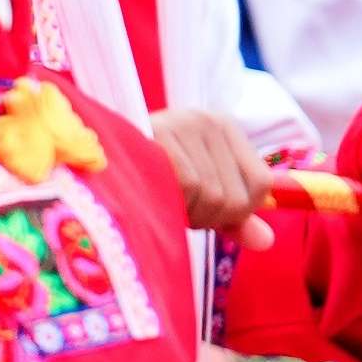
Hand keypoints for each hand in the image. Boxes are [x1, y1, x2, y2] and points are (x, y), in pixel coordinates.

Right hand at [153, 105, 269, 245]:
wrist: (95, 152)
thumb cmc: (151, 175)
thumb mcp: (200, 193)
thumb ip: (234, 216)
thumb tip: (266, 242)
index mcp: (225, 126)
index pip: (261, 185)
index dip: (236, 211)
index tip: (206, 209)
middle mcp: (208, 120)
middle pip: (236, 197)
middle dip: (209, 217)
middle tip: (177, 206)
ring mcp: (185, 124)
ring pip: (214, 197)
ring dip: (189, 213)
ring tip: (163, 199)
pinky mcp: (162, 134)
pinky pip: (189, 187)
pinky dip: (175, 204)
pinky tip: (154, 196)